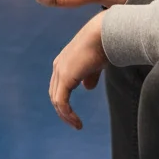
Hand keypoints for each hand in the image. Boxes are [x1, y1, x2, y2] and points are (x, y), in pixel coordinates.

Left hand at [50, 12, 108, 129]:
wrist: (103, 33)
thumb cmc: (103, 45)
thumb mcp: (95, 64)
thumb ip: (90, 76)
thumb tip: (87, 88)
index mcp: (63, 62)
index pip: (58, 86)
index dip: (64, 101)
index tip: (74, 114)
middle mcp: (58, 67)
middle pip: (55, 94)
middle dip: (63, 111)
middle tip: (74, 123)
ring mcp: (60, 72)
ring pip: (57, 100)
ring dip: (66, 116)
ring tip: (77, 125)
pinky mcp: (65, 78)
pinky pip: (61, 102)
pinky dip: (68, 114)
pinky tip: (77, 122)